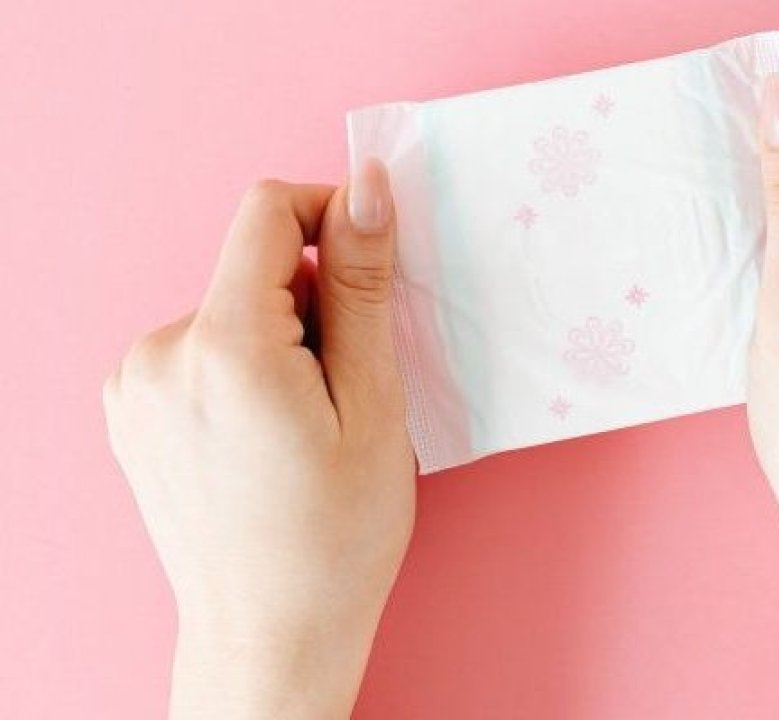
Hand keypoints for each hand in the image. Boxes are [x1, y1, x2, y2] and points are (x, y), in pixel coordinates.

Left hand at [103, 162, 415, 718]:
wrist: (269, 634)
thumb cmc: (335, 537)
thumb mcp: (373, 405)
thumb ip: (361, 287)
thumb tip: (365, 188)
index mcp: (225, 347)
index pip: (268, 211)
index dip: (331, 217)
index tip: (372, 262)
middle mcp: (159, 354)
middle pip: (252, 267)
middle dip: (314, 301)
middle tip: (350, 385)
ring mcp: (133, 385)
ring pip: (229, 310)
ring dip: (280, 338)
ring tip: (308, 422)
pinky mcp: (129, 409)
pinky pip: (199, 349)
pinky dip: (243, 367)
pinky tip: (266, 435)